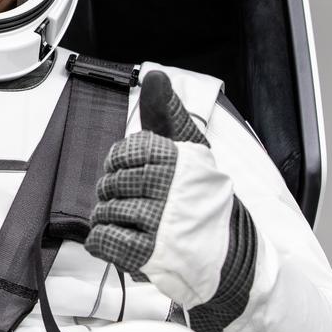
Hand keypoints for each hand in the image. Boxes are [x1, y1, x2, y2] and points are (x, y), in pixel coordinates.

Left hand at [85, 71, 198, 274]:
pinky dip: (103, 239)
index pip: (123, 152)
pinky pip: (102, 239)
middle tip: (135, 199)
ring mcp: (156, 222)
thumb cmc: (201, 194)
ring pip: (104, 211)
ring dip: (110, 217)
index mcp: (175, 158)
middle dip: (115, 192)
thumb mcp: (190, 147)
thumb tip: (155, 77)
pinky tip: (120, 237)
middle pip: (111, 182)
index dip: (120, 163)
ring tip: (132, 220)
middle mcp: (166, 188)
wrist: (228, 248)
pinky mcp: (148, 254)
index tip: (132, 170)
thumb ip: (167, 112)